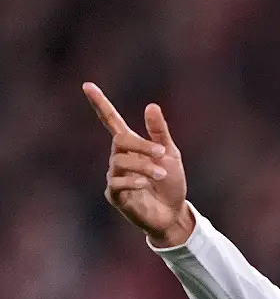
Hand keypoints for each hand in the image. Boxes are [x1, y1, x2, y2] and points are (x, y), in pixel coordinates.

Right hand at [83, 82, 193, 246]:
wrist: (173, 213)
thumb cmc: (171, 183)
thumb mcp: (170, 155)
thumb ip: (160, 133)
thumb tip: (151, 106)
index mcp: (131, 146)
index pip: (111, 121)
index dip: (100, 104)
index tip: (88, 85)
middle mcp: (119, 159)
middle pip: (120, 140)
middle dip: (141, 145)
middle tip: (162, 153)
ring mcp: (115, 177)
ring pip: (120, 162)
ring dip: (144, 166)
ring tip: (161, 174)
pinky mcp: (116, 196)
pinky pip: (116, 183)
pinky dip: (132, 181)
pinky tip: (145, 184)